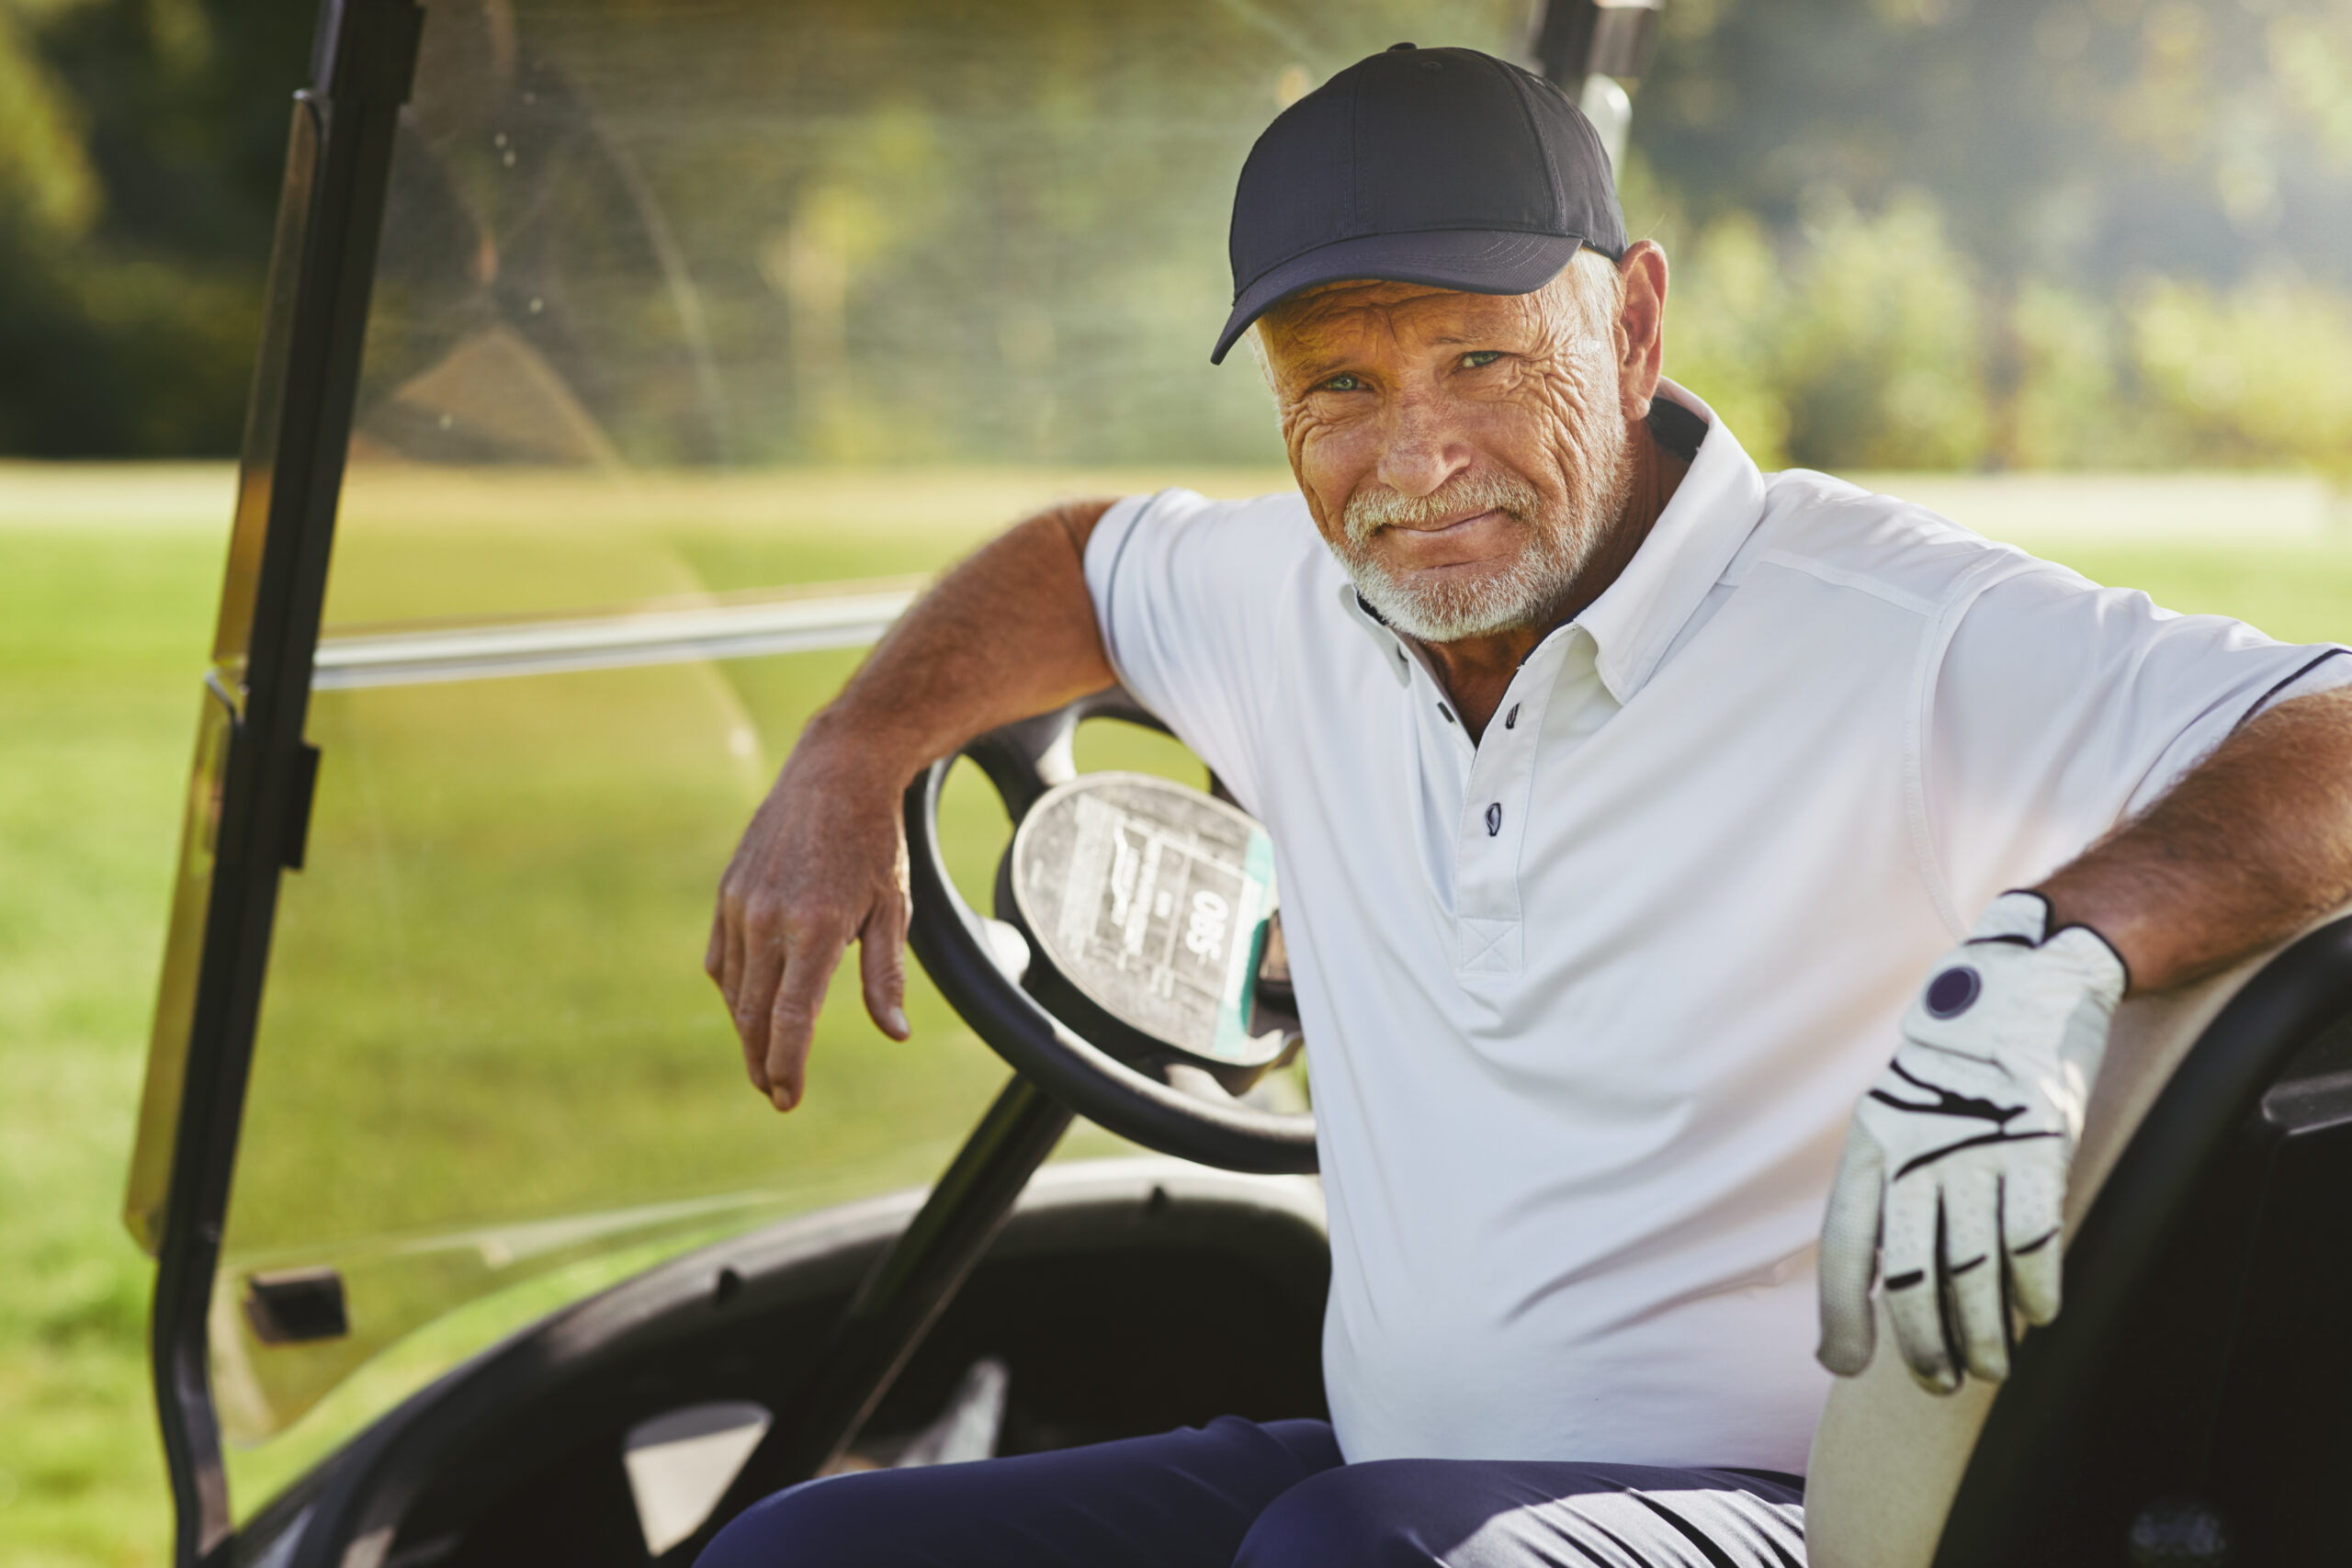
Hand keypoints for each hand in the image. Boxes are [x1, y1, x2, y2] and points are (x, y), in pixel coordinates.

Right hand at [707, 726, 913, 1110]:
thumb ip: (886, 975)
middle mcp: (769, 918)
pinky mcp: (727, 891)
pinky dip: (733, 990)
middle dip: (763, 1061)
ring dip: (747, 1030)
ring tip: (766, 1057)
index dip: (788, 1065)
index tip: (789, 1098)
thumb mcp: (893, 908)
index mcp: (815, 928)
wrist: (835, 772)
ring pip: (734, 989)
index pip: (792, 1018)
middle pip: (755, 1014)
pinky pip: (719, 958)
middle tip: (775, 1093)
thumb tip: (894, 1033)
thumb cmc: (874, 842)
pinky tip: (749, 1007)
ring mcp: (741, 903)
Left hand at [1817, 891, 2126, 1391]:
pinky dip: (2035, 1289)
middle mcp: (1918, 1151)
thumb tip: (1877, 1282)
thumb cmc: (1954, 1070)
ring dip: (1982, 1333)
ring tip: (1989, 1368)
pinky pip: (2035, 1238)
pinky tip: (2036, 1316)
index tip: (1842, 1364)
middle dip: (1922, 1342)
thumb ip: (1887, 1190)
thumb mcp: (1896, 1117)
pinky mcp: (2040, 1147)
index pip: (1844, 1246)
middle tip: (1937, 1382)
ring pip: (1973, 1269)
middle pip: (1912, 1273)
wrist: (2020, 989)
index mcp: (1871, 1144)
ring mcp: (1980, 1150)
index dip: (1840, 1312)